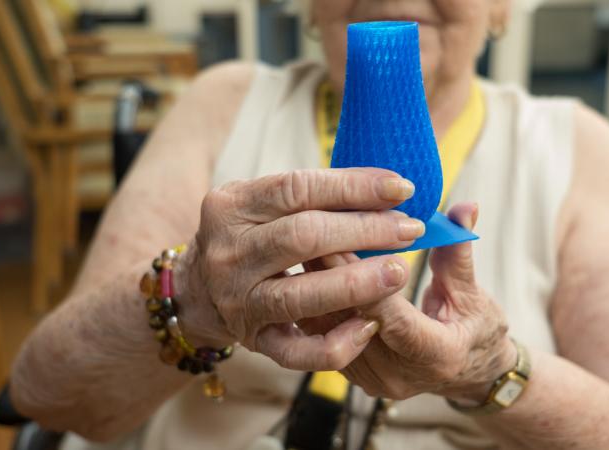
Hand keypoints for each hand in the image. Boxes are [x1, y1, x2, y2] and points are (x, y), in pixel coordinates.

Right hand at [176, 168, 425, 370]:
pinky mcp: (254, 340)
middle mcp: (229, 253)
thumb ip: (311, 193)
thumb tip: (388, 189)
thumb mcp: (261, 202)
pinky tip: (370, 325)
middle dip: (365, 231)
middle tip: (410, 229)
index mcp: (231, 206)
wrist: (199, 290)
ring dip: (357, 283)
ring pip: (301, 295)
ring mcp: (239, 300)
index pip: (298, 189)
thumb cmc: (249, 235)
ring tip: (400, 272)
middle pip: (303, 237)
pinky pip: (298, 352)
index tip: (401, 188)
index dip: (354, 187)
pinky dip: (337, 344)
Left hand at [301, 203, 516, 402]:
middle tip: (309, 229)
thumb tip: (465, 207)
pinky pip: (323, 333)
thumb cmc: (475, 328)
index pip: (393, 319)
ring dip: (314, 283)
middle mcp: (398, 375)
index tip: (346, 240)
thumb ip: (458, 251)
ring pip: (327, 328)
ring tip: (301, 241)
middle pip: (351, 321)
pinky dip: (315, 297)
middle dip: (331, 273)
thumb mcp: (474, 292)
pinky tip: (305, 265)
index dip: (366, 280)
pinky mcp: (352, 372)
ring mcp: (371, 379)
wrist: (467, 371)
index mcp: (437, 355)